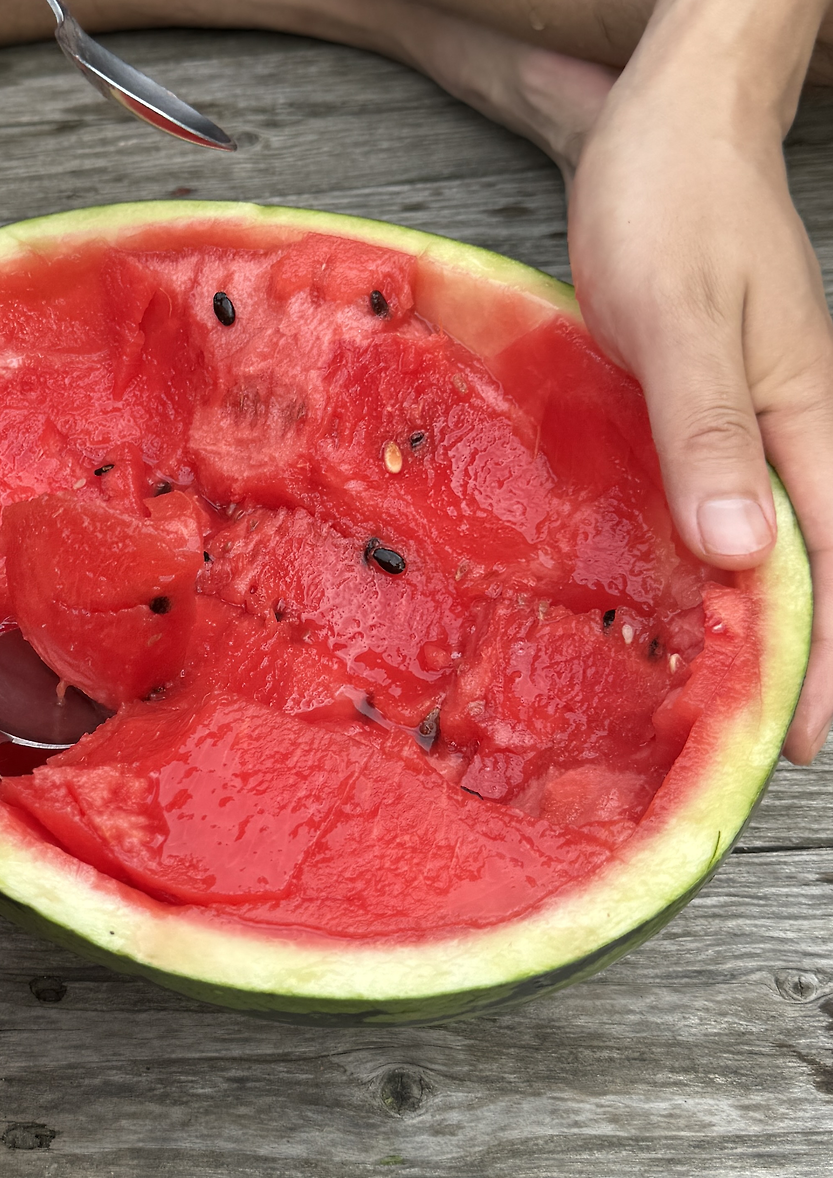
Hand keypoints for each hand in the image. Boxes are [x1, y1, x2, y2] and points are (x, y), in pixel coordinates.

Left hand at [568, 0, 832, 762]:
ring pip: (778, 539)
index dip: (828, 657)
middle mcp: (794, 429)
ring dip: (763, 618)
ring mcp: (757, 417)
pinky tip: (688, 590)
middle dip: (804, 656)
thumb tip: (743, 554)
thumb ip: (706, 433)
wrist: (669, 129)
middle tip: (764, 737)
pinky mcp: (713, 406)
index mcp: (806, 418)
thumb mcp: (679, 322)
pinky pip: (730, 499)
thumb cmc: (673, 209)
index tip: (807, 739)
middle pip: (819, 565)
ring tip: (727, 693)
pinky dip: (718, 559)